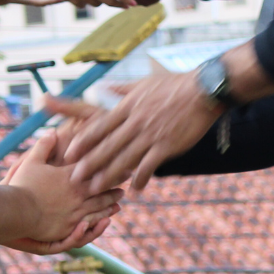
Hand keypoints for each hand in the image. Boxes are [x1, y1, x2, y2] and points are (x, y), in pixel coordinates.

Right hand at [0, 129, 123, 249]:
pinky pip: (90, 224)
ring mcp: (76, 211)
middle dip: (115, 182)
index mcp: (70, 176)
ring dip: (111, 202)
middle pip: (101, 187)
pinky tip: (106, 220)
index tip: (118, 159)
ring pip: (100, 206)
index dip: (107, 162)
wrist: (16, 211)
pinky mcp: (70, 227)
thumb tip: (52, 131)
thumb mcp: (31, 161)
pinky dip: (100, 221)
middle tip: (126, 177)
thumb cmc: (22, 185)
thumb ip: (43, 145)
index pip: (93, 167)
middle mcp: (77, 193)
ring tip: (119, 200)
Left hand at [46, 61, 220, 194]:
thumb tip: (102, 87)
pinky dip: (141, 180)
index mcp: (128, 106)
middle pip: (107, 146)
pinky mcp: (166, 146)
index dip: (84, 141)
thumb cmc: (174, 84)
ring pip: (125, 159)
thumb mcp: (143, 83)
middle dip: (89, 163)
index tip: (70, 153)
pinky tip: (135, 191)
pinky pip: (150, 166)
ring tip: (96, 188)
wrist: (203, 90)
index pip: (100, 126)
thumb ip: (121, 88)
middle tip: (74, 178)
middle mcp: (136, 122)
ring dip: (109, 175)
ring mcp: (151, 135)